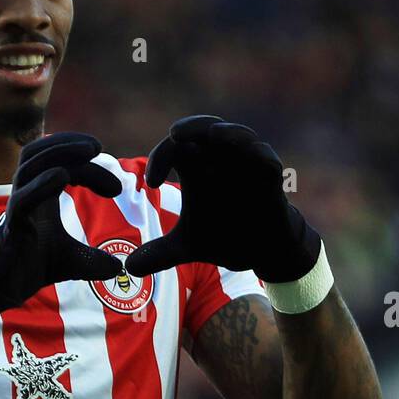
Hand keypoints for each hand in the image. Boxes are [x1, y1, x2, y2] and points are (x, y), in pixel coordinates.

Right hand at [0, 132, 122, 330]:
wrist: (5, 287)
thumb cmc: (32, 265)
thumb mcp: (73, 261)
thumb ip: (94, 260)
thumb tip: (119, 269)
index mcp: (41, 193)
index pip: (65, 166)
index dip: (91, 170)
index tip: (117, 190)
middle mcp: (28, 192)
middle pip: (41, 151)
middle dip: (69, 143)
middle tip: (97, 146)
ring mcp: (18, 206)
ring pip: (30, 164)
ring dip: (59, 151)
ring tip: (90, 151)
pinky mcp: (12, 225)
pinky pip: (23, 197)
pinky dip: (42, 184)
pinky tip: (62, 176)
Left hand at [124, 115, 321, 282]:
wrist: (260, 251)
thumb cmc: (222, 238)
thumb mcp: (186, 248)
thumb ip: (159, 254)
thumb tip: (130, 270)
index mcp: (195, 170)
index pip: (174, 150)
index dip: (160, 159)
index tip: (150, 183)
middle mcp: (219, 160)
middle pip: (204, 130)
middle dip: (192, 128)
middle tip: (175, 133)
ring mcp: (246, 165)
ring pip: (238, 137)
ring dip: (228, 134)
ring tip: (215, 134)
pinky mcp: (269, 177)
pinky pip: (266, 159)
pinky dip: (260, 154)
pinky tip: (254, 153)